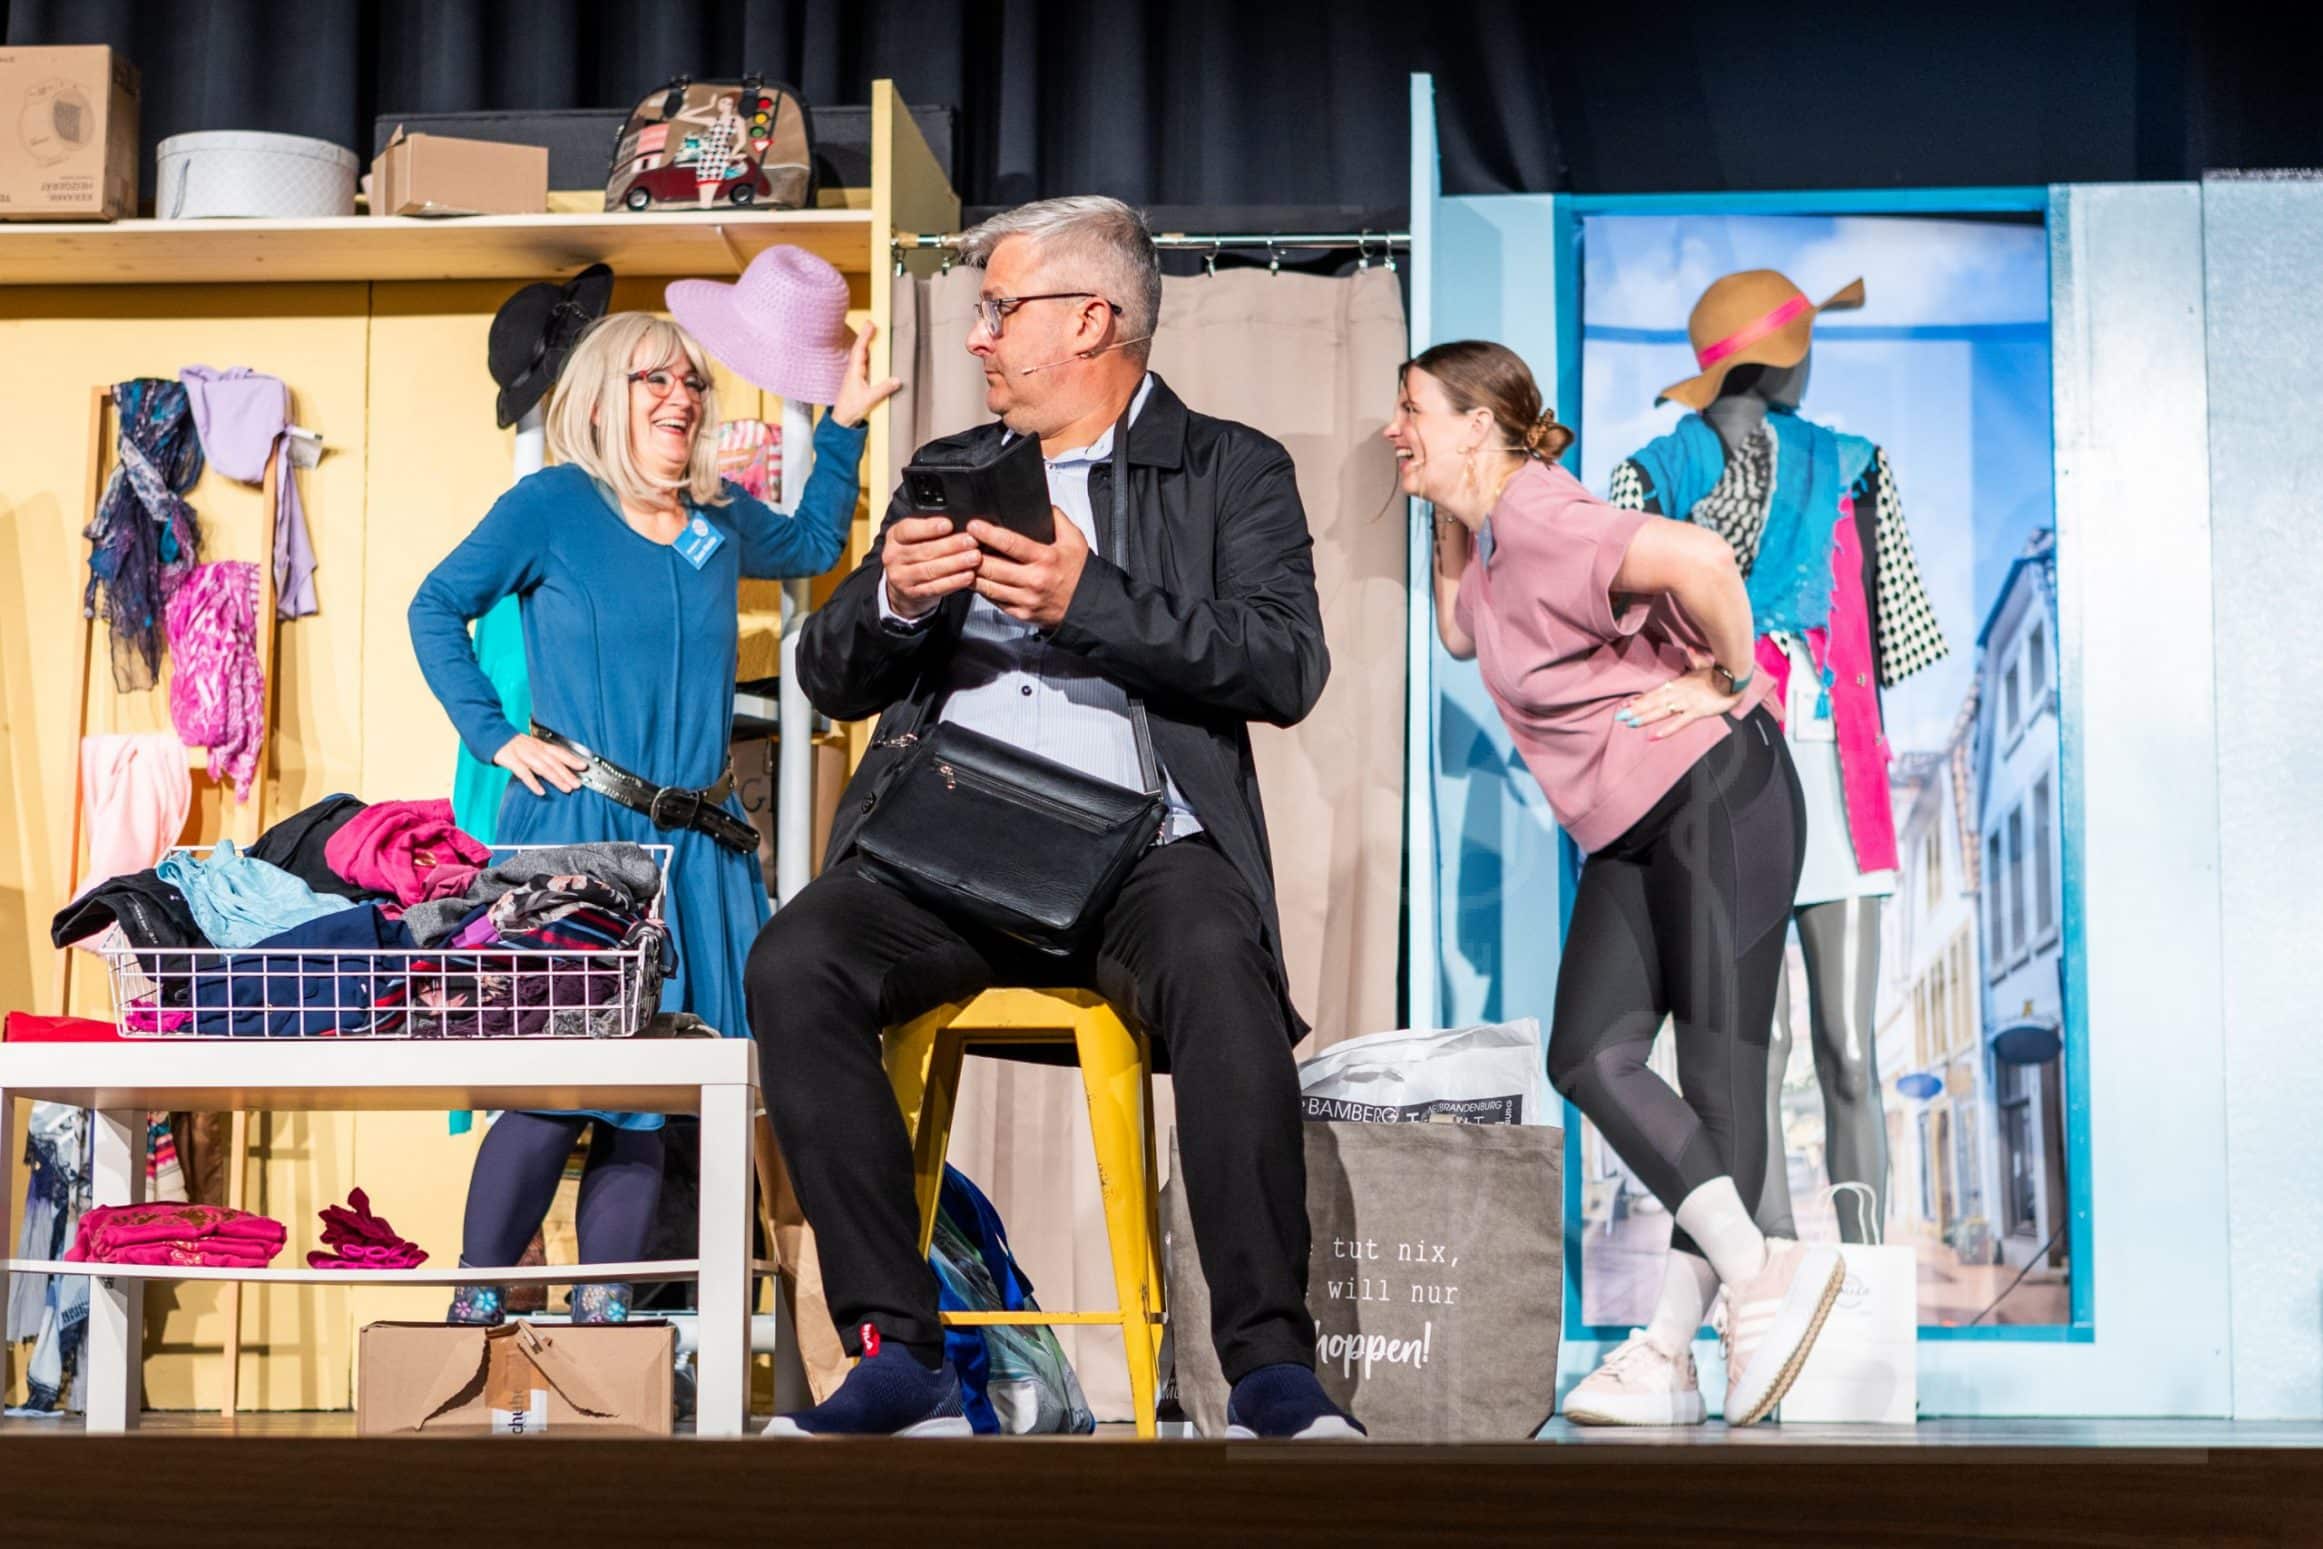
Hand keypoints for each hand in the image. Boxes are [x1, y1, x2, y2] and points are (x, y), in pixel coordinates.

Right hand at [493, 733, 589, 796]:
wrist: (493, 736)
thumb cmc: (515, 745)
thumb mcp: (532, 746)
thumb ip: (544, 755)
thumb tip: (561, 767)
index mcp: (540, 745)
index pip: (559, 752)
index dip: (572, 759)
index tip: (584, 766)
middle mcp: (534, 749)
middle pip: (554, 762)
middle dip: (567, 773)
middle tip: (578, 784)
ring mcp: (523, 755)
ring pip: (543, 768)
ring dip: (556, 778)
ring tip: (566, 788)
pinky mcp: (512, 761)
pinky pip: (524, 773)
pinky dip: (533, 782)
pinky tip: (541, 791)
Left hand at [829, 322, 902, 427]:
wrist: (842, 419)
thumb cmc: (852, 408)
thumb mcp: (870, 399)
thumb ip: (883, 389)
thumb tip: (897, 380)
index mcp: (855, 371)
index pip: (860, 350)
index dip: (865, 337)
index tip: (871, 325)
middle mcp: (854, 370)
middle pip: (860, 349)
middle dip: (866, 335)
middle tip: (872, 323)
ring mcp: (855, 375)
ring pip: (861, 355)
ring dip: (866, 343)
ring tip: (872, 332)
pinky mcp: (858, 380)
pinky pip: (863, 362)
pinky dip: (868, 354)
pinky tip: (872, 352)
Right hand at [882, 514, 981, 619]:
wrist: (902, 586)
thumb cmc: (916, 554)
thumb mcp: (916, 537)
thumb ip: (931, 530)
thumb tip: (960, 523)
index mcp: (895, 537)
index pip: (908, 530)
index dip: (929, 527)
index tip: (949, 524)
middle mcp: (893, 557)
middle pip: (924, 550)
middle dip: (951, 545)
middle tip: (972, 541)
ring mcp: (901, 577)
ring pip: (931, 569)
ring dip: (956, 563)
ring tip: (975, 557)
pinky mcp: (912, 594)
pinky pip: (935, 587)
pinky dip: (954, 581)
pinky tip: (968, 575)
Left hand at [968, 510, 1085, 629]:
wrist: (1088, 605)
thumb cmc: (1080, 573)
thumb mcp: (1074, 539)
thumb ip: (1056, 519)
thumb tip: (1041, 503)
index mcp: (1046, 559)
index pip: (1010, 544)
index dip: (988, 534)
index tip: (974, 526)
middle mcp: (1034, 581)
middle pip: (992, 567)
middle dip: (972, 554)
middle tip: (961, 543)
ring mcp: (1025, 599)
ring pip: (988, 586)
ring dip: (972, 573)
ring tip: (963, 561)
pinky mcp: (1020, 613)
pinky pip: (994, 601)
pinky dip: (983, 589)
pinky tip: (978, 579)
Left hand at [1616, 665, 1743, 740]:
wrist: (1738, 676)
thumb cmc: (1722, 672)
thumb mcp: (1705, 666)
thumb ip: (1694, 659)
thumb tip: (1689, 648)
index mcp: (1680, 684)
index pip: (1656, 692)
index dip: (1641, 699)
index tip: (1627, 705)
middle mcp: (1680, 693)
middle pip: (1654, 702)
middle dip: (1636, 710)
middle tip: (1619, 716)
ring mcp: (1688, 702)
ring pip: (1662, 711)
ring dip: (1646, 717)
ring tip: (1630, 723)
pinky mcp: (1699, 711)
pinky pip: (1681, 722)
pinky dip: (1668, 729)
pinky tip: (1655, 736)